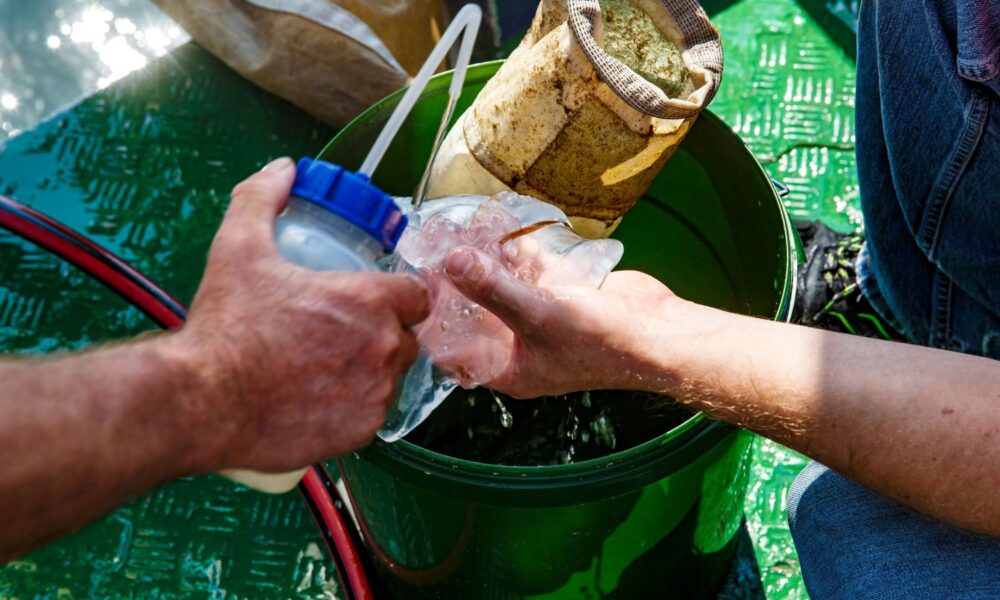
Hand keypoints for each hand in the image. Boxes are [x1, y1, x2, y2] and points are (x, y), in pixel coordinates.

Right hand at [179, 158, 429, 471]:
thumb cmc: (227, 324)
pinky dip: (354, 410)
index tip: (376, 301)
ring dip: (369, 373)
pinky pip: (371, 416)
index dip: (400, 297)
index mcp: (370, 301)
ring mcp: (375, 393)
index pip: (418, 295)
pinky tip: (321, 402)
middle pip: (406, 338)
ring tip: (326, 370)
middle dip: (383, 335)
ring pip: (390, 379)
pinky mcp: (361, 432)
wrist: (203, 399)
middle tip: (341, 336)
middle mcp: (384, 347)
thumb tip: (282, 169)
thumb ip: (262, 199)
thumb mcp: (239, 248)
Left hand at [442, 246, 687, 397]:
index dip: (432, 321)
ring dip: (485, 262)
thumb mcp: (537, 315)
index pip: (454, 349)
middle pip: (474, 312)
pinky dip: (516, 253)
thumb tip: (452, 262)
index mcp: (506, 368)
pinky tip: (499, 228)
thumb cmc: (599, 342)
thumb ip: (493, 288)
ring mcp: (539, 317)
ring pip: (500, 287)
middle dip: (456, 283)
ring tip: (459, 232)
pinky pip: (528, 272)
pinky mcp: (560, 293)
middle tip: (432, 250)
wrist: (658, 333)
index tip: (415, 287)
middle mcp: (517, 344)